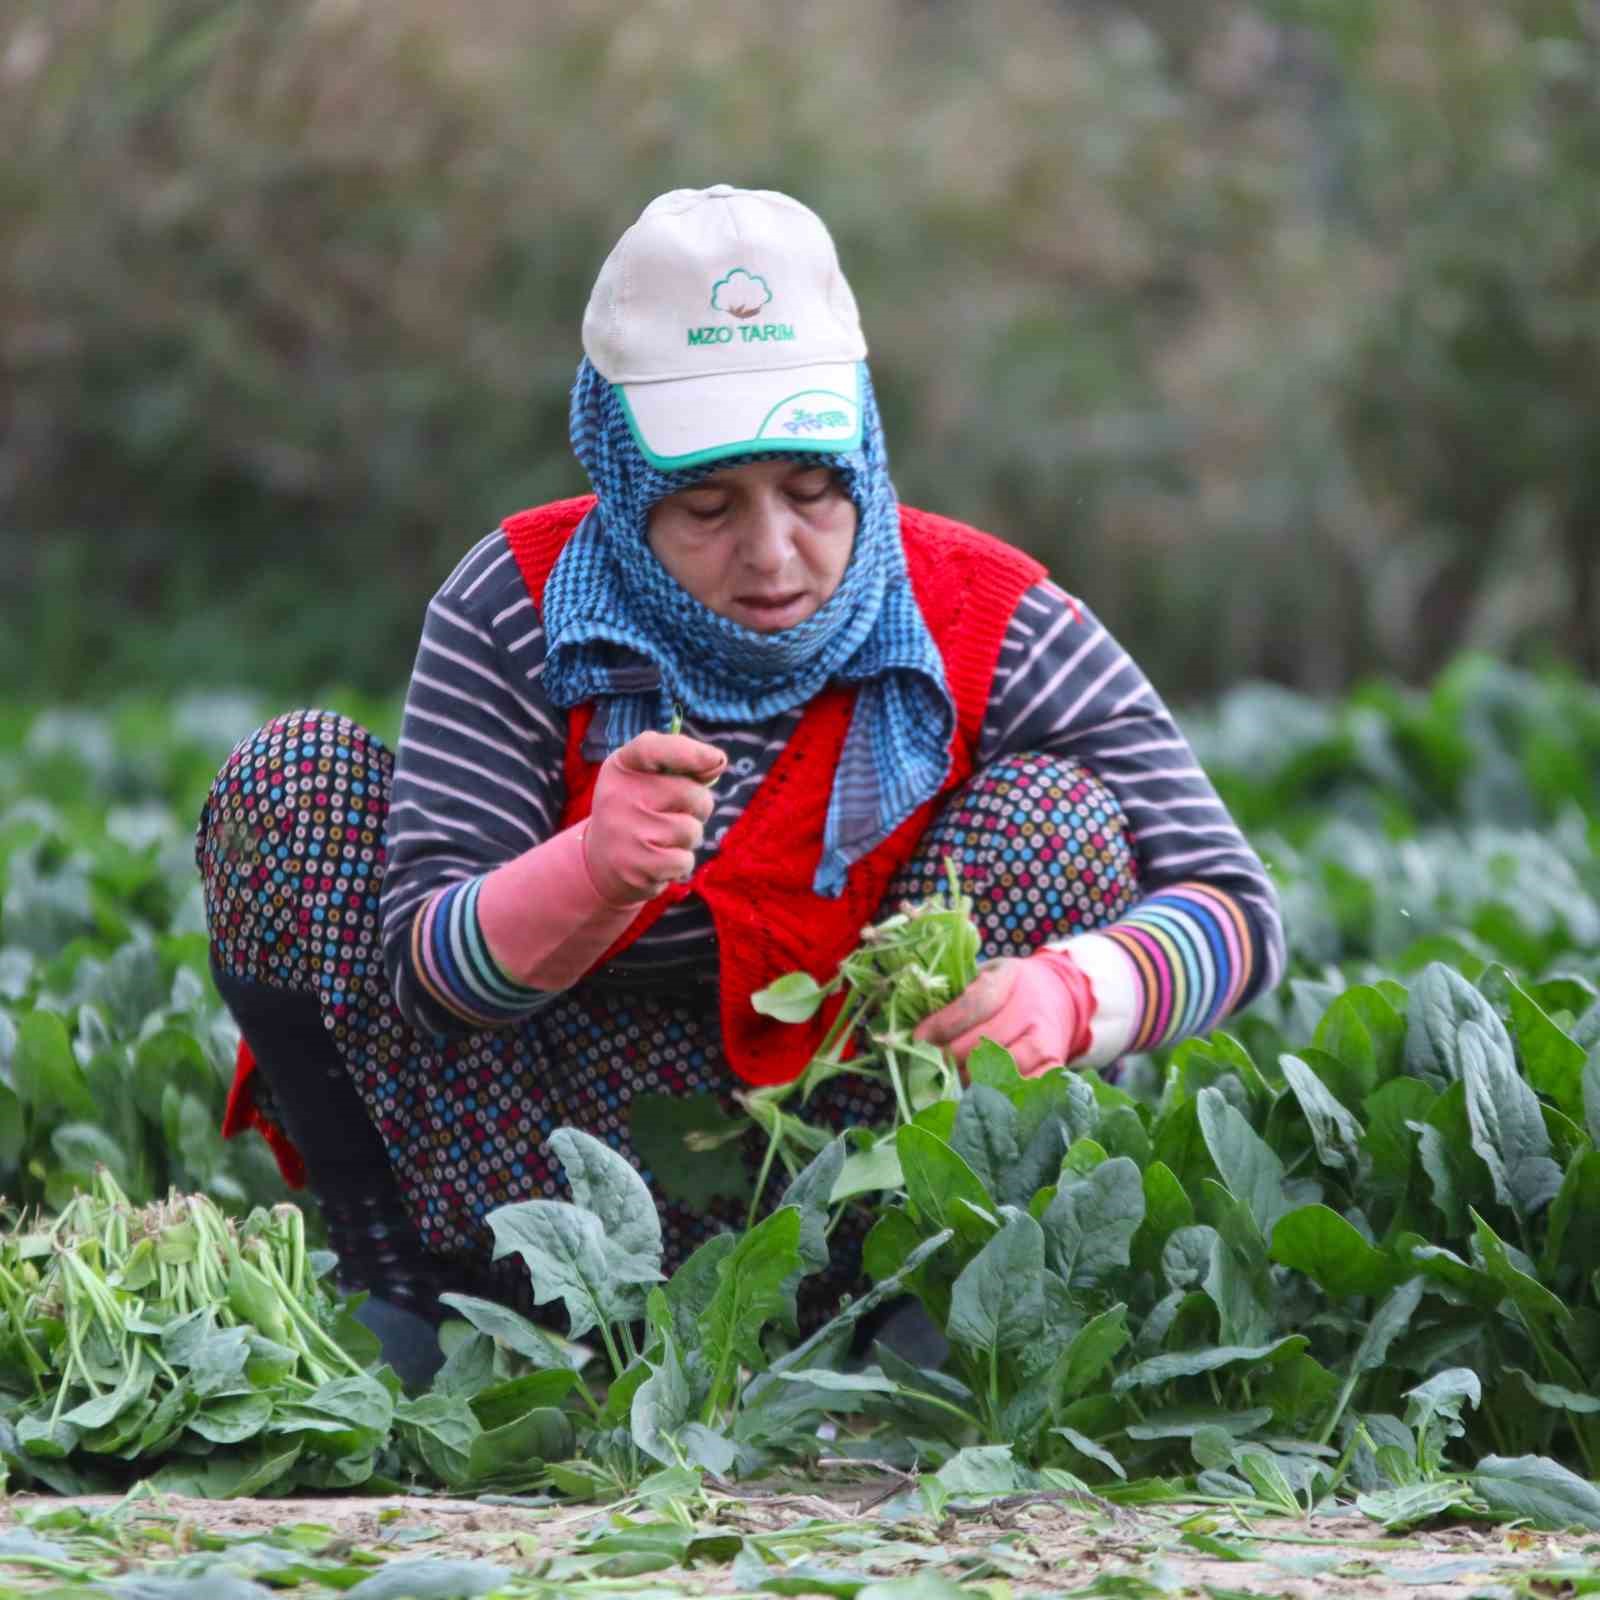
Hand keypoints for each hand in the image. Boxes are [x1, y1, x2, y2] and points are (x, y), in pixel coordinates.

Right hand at [582, 731, 725, 905]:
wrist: (602, 860)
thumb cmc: (640, 811)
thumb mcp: (649, 778)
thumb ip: (683, 765)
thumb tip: (718, 761)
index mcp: (622, 766)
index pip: (651, 749)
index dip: (689, 752)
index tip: (717, 759)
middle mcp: (617, 795)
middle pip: (691, 794)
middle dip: (698, 808)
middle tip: (674, 815)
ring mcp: (623, 831)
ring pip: (691, 830)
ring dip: (689, 838)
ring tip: (663, 839)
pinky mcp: (633, 866)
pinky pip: (684, 861)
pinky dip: (681, 864)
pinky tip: (659, 860)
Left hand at [912, 949, 1094, 1077]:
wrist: (1056, 996)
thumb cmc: (1006, 988)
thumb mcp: (983, 975)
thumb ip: (955, 996)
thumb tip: (919, 1031)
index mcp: (1011, 977)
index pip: (976, 1002)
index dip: (945, 1023)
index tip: (920, 1038)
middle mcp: (1032, 1007)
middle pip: (988, 1039)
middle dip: (952, 1056)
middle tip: (929, 1065)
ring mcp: (1046, 1038)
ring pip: (1006, 1066)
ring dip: (972, 1078)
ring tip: (949, 1080)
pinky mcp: (1054, 1065)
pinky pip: (1026, 1086)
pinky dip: (1000, 1095)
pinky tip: (977, 1096)